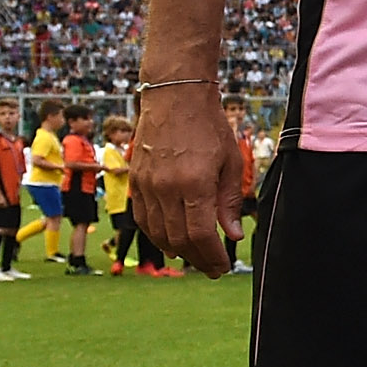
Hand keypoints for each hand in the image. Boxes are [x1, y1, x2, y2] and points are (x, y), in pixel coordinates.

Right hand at [129, 86, 239, 276]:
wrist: (174, 97)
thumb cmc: (209, 127)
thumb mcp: (230, 162)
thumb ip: (229, 201)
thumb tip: (232, 235)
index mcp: (192, 184)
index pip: (199, 235)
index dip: (211, 256)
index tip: (223, 267)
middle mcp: (164, 188)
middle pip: (177, 239)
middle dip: (197, 259)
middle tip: (213, 269)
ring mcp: (145, 185)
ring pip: (157, 232)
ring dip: (176, 251)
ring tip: (195, 259)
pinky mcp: (135, 180)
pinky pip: (143, 217)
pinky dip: (156, 235)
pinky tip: (171, 243)